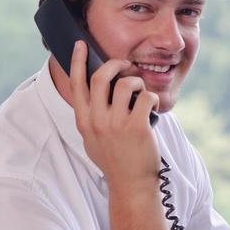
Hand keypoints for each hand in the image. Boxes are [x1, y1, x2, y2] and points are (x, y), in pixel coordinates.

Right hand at [67, 41, 165, 229]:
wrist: (131, 184)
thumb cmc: (115, 160)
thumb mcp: (93, 139)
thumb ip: (91, 117)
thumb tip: (93, 94)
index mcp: (84, 121)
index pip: (76, 84)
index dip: (77, 61)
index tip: (80, 44)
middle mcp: (96, 120)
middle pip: (100, 77)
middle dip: (115, 64)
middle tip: (125, 64)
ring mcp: (116, 123)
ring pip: (125, 84)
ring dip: (137, 82)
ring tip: (141, 91)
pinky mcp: (137, 126)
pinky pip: (146, 97)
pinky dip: (152, 97)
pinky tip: (153, 107)